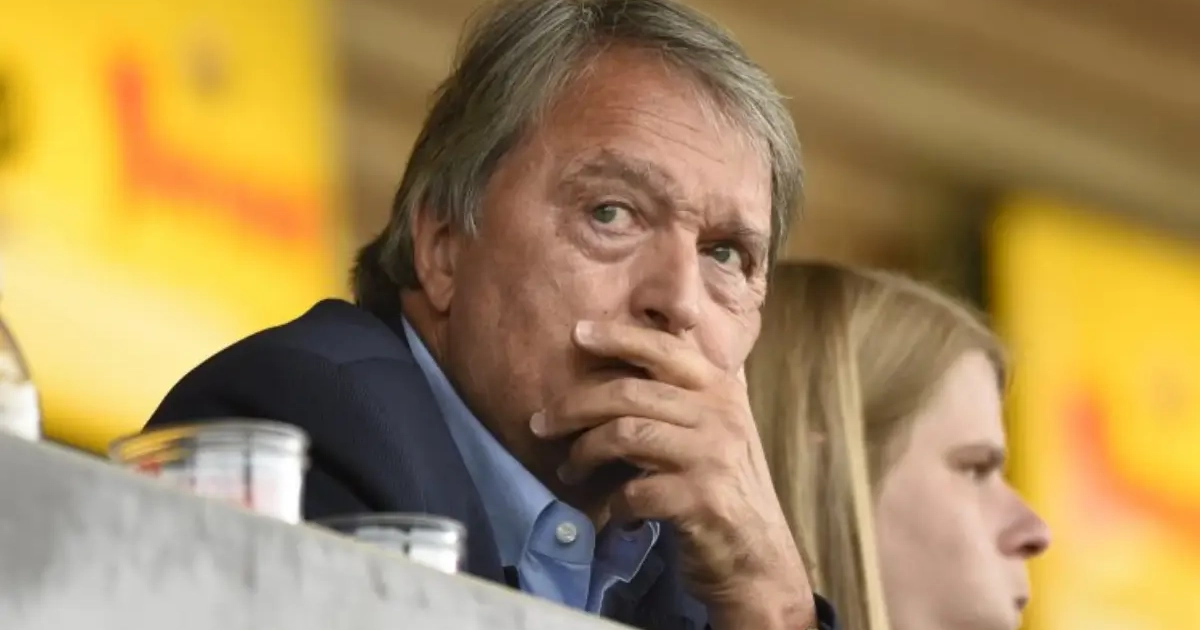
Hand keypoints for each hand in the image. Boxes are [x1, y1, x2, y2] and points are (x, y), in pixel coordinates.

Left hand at [531, 321, 816, 629]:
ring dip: (584, 453)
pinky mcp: (702, 500)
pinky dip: (614, 503)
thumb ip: (684, 396)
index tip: (577, 333)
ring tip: (568, 470)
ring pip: (625, 434)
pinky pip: (634, 491)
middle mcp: (720, 415)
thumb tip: (629, 356)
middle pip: (629, 392)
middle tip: (540, 423)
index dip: (619, 337)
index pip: (665, 349)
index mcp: (721, 390)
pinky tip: (614, 512)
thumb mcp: (715, 431)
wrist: (759, 560)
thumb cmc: (725, 491)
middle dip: (574, 406)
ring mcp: (713, 456)